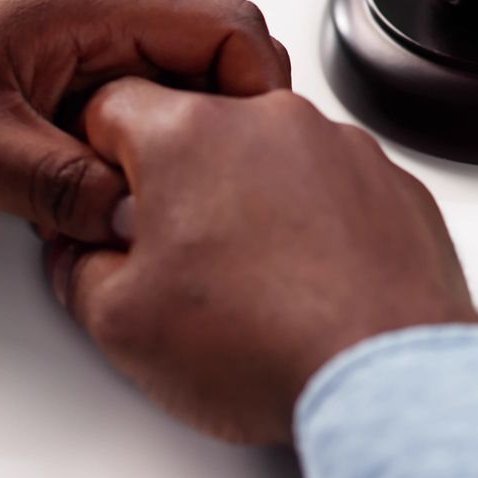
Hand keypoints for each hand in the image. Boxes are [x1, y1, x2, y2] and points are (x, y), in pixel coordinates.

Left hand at [0, 0, 289, 242]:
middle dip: (230, 126)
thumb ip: (56, 183)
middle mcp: (99, 17)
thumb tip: (135, 214)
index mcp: (89, 4)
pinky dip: (150, 157)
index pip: (226, 28)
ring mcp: (89, 49)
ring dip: (186, 146)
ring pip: (187, 93)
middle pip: (219, 59)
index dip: (256, 91)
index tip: (252, 152)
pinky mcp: (74, 85)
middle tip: (213, 186)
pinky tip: (124, 196)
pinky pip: (146, 115)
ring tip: (163, 195)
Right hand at [47, 80, 477, 443]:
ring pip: (274, 155)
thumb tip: (85, 255)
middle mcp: (274, 122)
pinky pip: (336, 186)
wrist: (383, 373)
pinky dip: (319, 220)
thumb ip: (81, 270)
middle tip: (178, 256)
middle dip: (181, 181)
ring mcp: (345, 148)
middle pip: (201, 127)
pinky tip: (310, 281)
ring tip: (254, 281)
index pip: (114, 105)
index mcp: (191, 133)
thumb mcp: (121, 323)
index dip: (99, 156)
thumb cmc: (264, 344)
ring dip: (254, 198)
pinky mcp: (395, 185)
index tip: (106, 200)